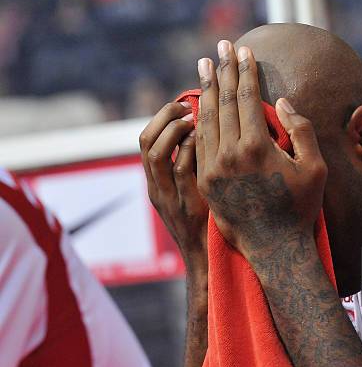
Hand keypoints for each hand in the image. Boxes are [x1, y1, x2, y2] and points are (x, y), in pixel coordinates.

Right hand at [139, 101, 208, 272]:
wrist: (211, 262)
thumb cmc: (210, 223)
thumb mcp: (194, 193)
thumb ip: (194, 167)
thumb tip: (206, 131)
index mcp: (155, 184)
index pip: (146, 141)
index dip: (161, 118)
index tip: (182, 104)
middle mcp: (156, 189)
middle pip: (145, 142)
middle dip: (164, 117)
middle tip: (187, 104)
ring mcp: (169, 198)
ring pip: (157, 154)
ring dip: (175, 130)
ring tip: (195, 118)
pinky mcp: (186, 206)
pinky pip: (181, 170)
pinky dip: (190, 149)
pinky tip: (206, 139)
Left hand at [195, 41, 326, 254]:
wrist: (275, 249)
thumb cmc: (300, 208)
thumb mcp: (314, 168)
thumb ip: (300, 129)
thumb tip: (280, 102)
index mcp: (257, 148)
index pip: (246, 99)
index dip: (245, 72)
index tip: (243, 51)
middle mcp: (229, 155)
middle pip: (222, 103)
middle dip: (221, 72)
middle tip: (219, 49)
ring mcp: (212, 169)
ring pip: (205, 120)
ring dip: (205, 92)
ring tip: (204, 69)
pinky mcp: (204, 182)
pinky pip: (198, 142)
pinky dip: (198, 120)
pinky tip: (199, 106)